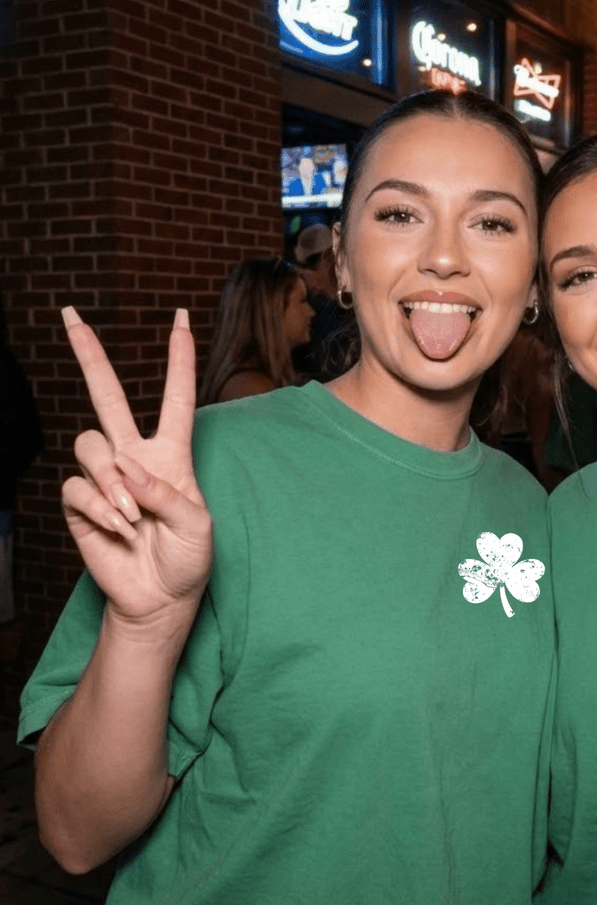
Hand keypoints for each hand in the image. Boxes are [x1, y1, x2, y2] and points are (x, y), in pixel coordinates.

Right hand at [60, 307, 212, 634]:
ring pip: (89, 445)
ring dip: (111, 483)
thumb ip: (168, 495)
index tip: (179, 318)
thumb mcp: (197, 526)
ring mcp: (104, 478)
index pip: (174, 397)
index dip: (178, 358)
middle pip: (106, 395)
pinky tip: (118, 530)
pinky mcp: (79, 502)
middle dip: (89, 355)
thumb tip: (129, 471)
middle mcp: (134, 457)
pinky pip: (77, 487)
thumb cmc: (187, 558)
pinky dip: (100, 509)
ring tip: (132, 518)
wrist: (159, 596)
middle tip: (70, 314)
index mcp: (172, 455)